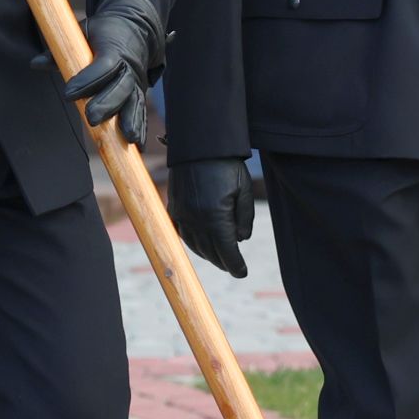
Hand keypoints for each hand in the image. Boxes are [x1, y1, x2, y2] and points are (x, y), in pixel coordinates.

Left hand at [56, 0, 164, 145]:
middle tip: (91, 119)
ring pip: (135, 101)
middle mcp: (129, 66)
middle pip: (121, 87)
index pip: (102, 66)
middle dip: (107, 104)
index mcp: (113, 48)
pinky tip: (138, 146)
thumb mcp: (82, 31)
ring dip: (131, 120)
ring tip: (128, 138)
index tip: (68, 94)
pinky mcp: (140, 92)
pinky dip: (141, 127)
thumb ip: (59, 50)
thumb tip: (36, 64)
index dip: (87, 80)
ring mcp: (137, 81)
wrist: (135, 27)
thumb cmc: (102, 31)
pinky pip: (141, 110)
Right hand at [168, 159, 254, 278]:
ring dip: (207, 254)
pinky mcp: (173, 206)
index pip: (226, 251)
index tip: (243, 273)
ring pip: (194, 244)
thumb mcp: (244, 190)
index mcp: (215, 217)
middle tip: (233, 267)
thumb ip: (244, 218)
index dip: (236, 265)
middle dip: (223, 262)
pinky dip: (192, 242)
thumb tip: (240, 239)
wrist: (199, 144)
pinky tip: (200, 243)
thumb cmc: (226, 165)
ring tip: (219, 257)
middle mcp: (195, 219)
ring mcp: (181, 213)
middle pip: (210, 251)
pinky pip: (182, 232)